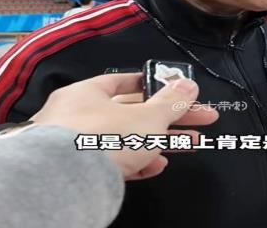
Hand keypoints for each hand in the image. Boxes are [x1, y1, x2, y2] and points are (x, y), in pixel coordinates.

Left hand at [31, 73, 217, 180]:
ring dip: (161, 141)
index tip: (175, 90)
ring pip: (128, 139)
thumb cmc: (103, 137)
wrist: (63, 185)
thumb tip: (188, 84)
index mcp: (88, 93)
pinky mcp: (81, 174)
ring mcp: (77, 147)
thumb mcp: (146, 117)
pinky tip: (158, 165)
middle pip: (133, 113)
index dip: (153, 84)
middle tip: (202, 118)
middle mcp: (78, 116)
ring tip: (191, 143)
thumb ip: (171, 102)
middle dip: (171, 117)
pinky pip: (115, 163)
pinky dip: (138, 162)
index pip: (123, 82)